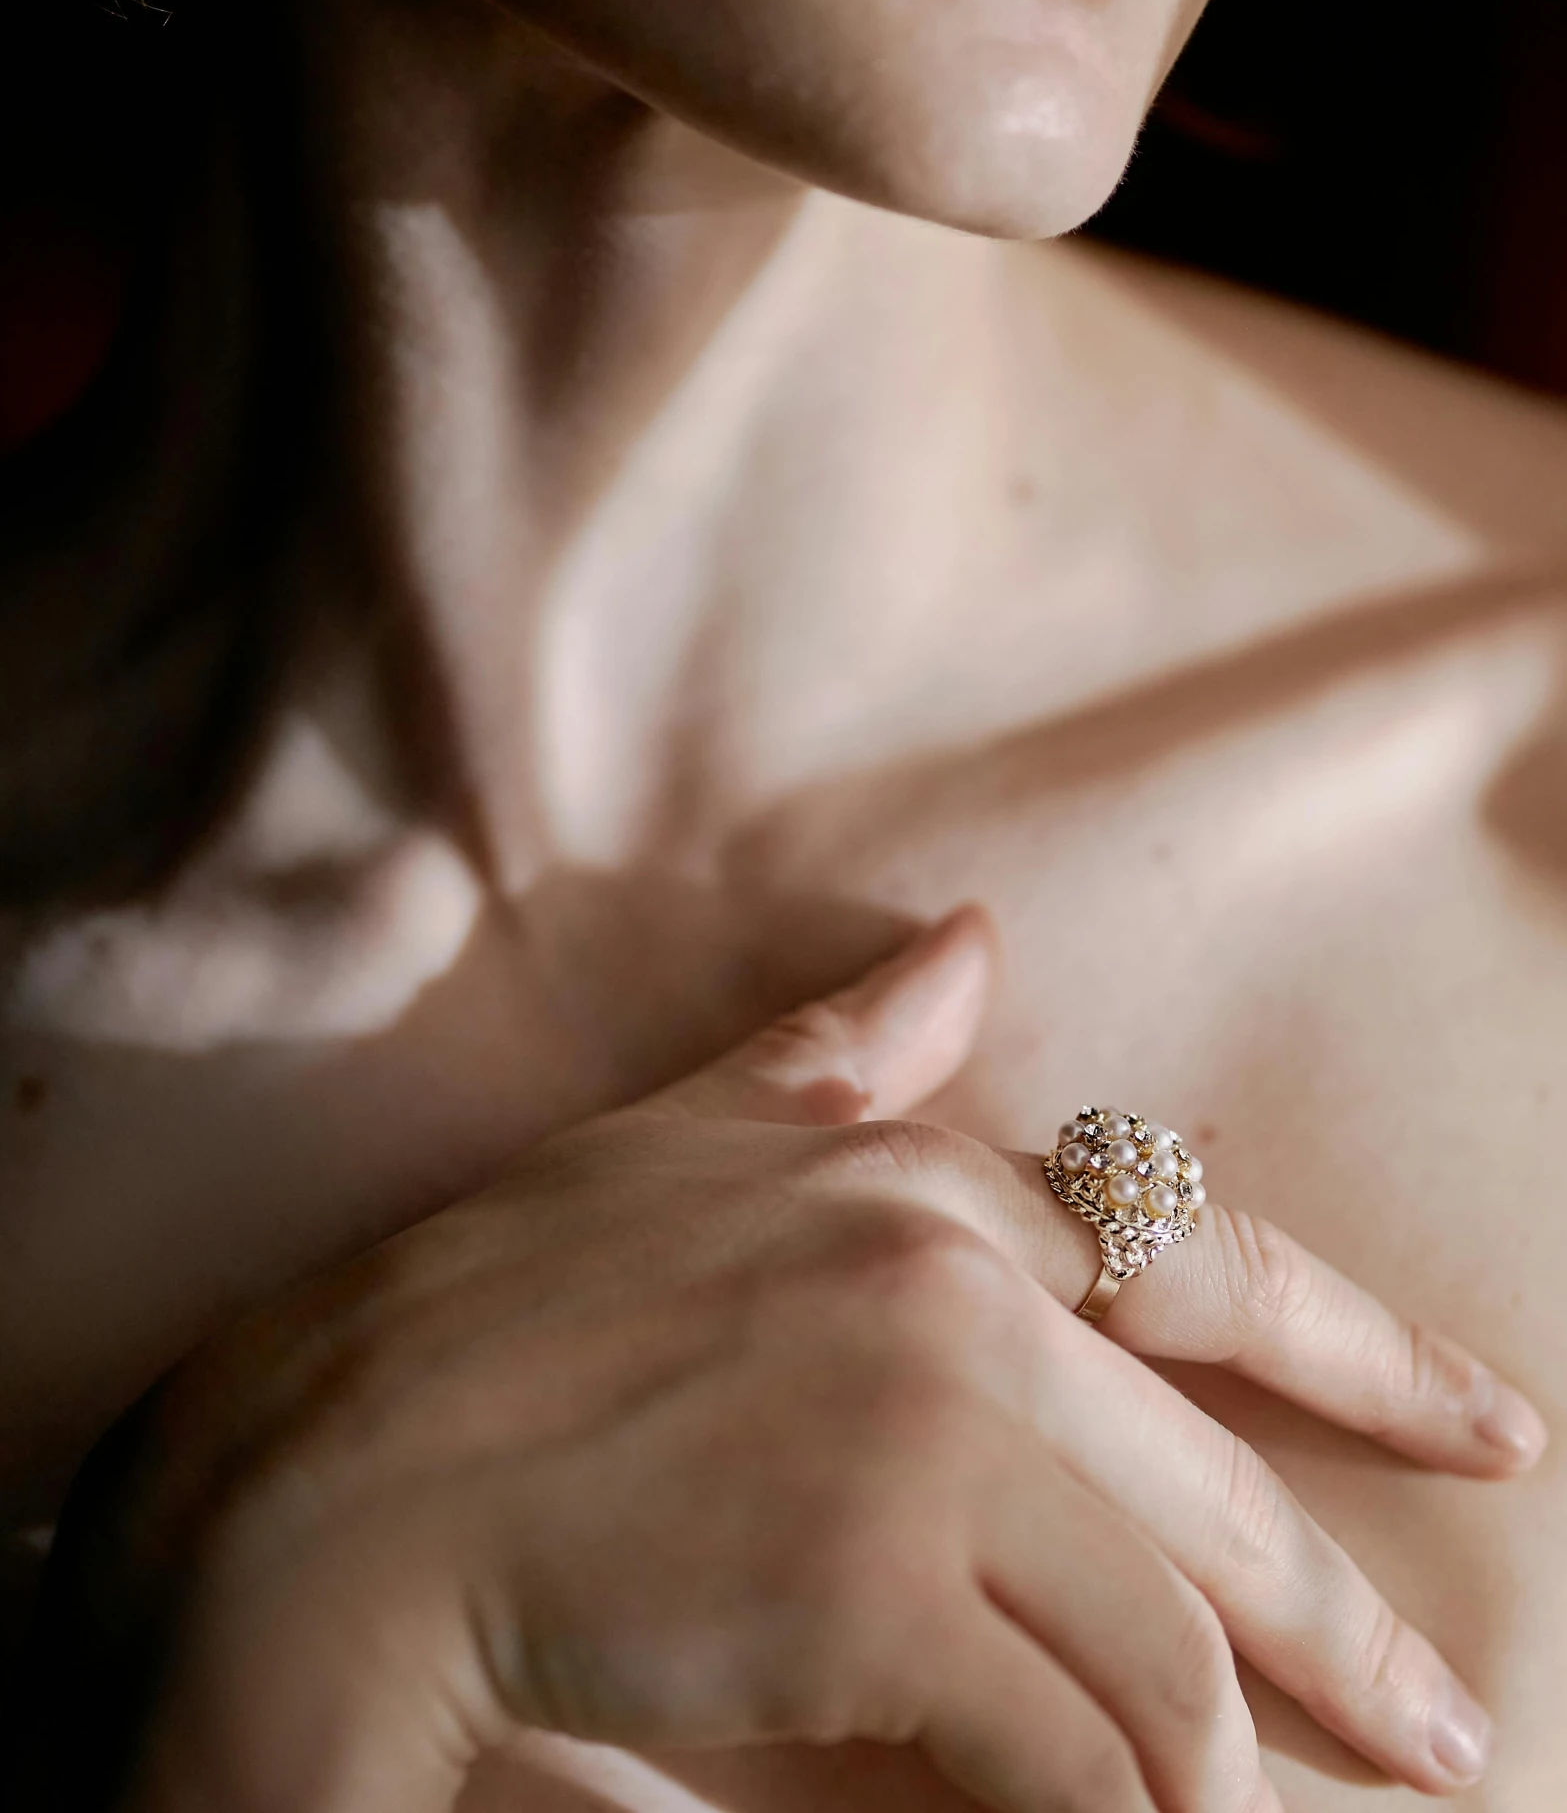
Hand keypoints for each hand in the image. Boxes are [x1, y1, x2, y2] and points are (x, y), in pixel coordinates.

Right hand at [9, 911, 1542, 1812]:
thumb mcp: (675, 1140)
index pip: (1208, 1260)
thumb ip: (840, 1054)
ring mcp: (922, 1437)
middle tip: (1447, 1731)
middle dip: (1348, 1634)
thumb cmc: (495, 1313)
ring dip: (1214, 1766)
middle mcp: (952, 1292)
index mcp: (919, 1183)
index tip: (1492, 1424)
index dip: (1373, 1352)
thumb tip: (970, 942)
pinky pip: (1071, 1750)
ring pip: (1163, 1644)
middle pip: (1222, 1488)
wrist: (335, 1482)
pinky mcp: (875, 1592)